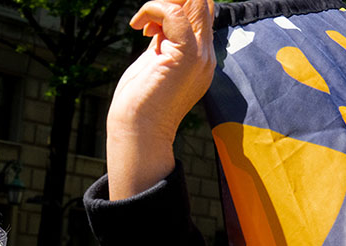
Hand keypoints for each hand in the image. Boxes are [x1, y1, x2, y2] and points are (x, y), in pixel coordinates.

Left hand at [107, 0, 214, 198]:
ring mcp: (200, 55)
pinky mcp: (185, 56)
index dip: (178, 5)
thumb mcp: (156, 62)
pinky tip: (139, 26)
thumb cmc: (140, 102)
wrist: (138, 132)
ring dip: (163, 3)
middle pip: (204, 1)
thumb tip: (159, 21)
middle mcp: (206, 54)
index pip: (204, 11)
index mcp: (201, 56)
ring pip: (195, 1)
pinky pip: (174, 13)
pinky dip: (154, 8)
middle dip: (173, 0)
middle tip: (148, 23)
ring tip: (144, 26)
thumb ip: (164, 41)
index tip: (151, 26)